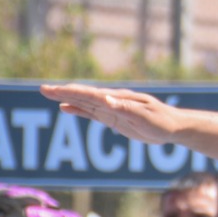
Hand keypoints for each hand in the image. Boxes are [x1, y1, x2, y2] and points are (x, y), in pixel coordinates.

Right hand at [39, 83, 186, 145]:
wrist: (174, 127)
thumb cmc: (162, 121)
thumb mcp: (145, 116)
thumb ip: (124, 109)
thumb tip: (104, 100)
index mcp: (118, 99)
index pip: (90, 94)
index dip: (70, 92)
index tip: (52, 90)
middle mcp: (112, 101)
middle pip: (83, 96)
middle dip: (63, 92)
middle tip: (43, 89)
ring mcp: (112, 109)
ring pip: (85, 103)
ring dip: (67, 99)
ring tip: (50, 94)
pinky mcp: (114, 118)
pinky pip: (92, 113)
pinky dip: (78, 110)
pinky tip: (67, 108)